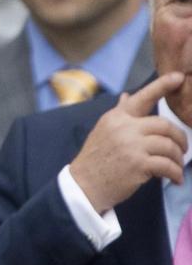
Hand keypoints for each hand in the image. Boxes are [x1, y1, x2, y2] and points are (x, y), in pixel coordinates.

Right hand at [68, 72, 187, 212]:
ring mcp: (132, 146)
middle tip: (183, 149)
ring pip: (169, 146)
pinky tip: (175, 179)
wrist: (83, 187)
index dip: (162, 86)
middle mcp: (124, 128)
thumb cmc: (95, 160)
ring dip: (178, 158)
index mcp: (116, 118)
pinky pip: (167, 165)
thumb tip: (127, 96)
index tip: (179, 77)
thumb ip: (120, 115)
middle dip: (179, 138)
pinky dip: (176, 173)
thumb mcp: (103, 132)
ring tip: (177, 167)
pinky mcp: (138, 164)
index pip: (142, 98)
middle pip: (164, 125)